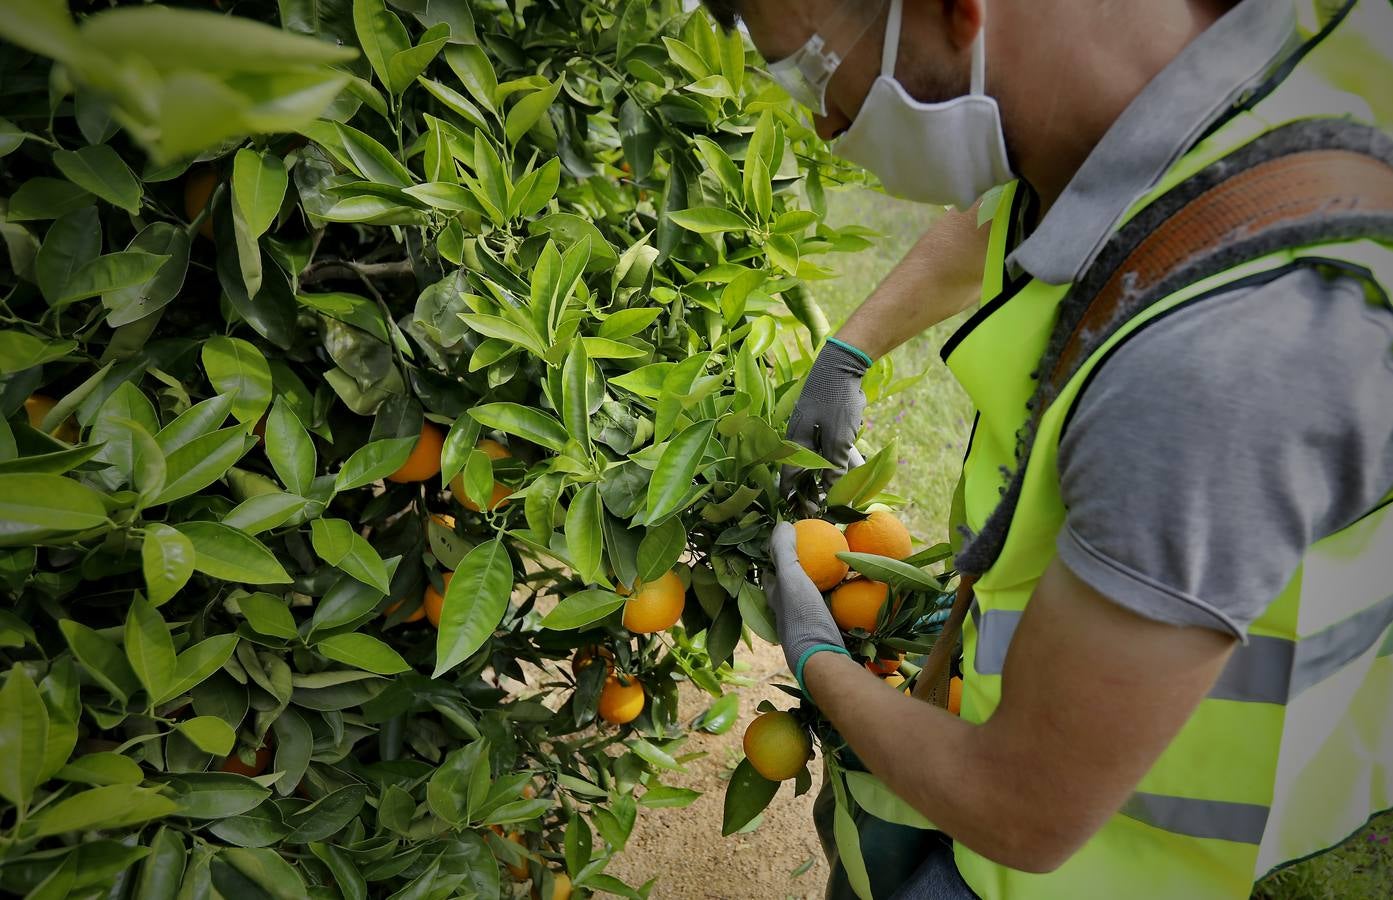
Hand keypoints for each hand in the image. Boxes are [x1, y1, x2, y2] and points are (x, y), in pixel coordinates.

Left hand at [767, 522, 846, 684]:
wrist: (825, 658)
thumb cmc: (803, 617)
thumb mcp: (790, 579)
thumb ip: (784, 552)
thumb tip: (782, 524)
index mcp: (776, 599)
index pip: (771, 572)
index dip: (777, 555)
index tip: (792, 538)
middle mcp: (789, 613)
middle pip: (794, 585)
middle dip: (803, 569)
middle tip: (819, 551)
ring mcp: (809, 624)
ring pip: (816, 597)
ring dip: (825, 583)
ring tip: (841, 565)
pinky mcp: (829, 632)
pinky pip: (835, 609)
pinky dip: (843, 597)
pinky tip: (858, 588)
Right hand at [781, 340, 868, 503]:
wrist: (842, 364)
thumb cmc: (836, 401)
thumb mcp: (839, 438)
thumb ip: (835, 467)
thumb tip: (832, 493)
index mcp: (794, 443)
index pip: (787, 480)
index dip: (796, 499)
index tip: (809, 513)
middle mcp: (796, 439)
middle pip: (801, 474)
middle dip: (813, 491)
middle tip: (827, 506)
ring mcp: (808, 431)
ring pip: (814, 462)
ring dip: (826, 476)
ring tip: (841, 491)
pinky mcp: (820, 425)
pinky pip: (824, 449)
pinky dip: (833, 460)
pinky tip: (849, 467)